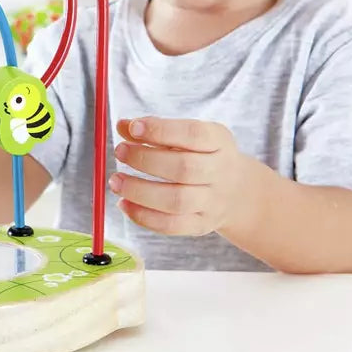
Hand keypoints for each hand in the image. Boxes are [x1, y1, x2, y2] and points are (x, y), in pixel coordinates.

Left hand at [108, 117, 259, 236]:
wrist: (236, 191)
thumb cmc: (201, 156)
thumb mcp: (187, 135)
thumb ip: (155, 129)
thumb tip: (122, 125)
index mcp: (218, 141)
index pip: (193, 135)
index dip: (161, 130)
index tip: (133, 128)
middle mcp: (220, 172)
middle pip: (184, 169)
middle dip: (146, 160)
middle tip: (120, 152)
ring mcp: (212, 202)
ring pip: (177, 201)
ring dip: (140, 191)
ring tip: (116, 181)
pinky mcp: (201, 224)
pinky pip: (171, 225)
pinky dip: (143, 216)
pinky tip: (124, 204)